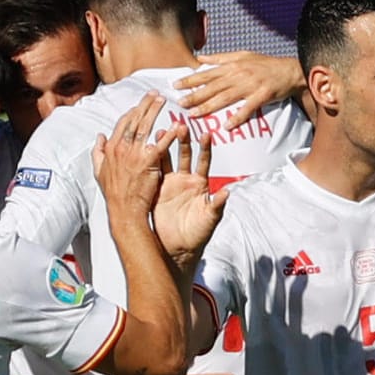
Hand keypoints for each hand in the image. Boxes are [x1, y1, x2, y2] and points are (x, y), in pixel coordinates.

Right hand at [93, 94, 182, 221]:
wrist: (124, 211)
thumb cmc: (114, 194)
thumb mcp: (99, 171)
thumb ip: (98, 152)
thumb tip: (99, 136)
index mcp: (111, 147)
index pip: (123, 123)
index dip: (133, 111)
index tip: (141, 103)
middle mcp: (121, 147)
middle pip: (135, 120)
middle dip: (145, 104)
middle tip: (155, 94)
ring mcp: (134, 153)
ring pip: (146, 126)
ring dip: (155, 111)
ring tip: (164, 101)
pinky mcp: (148, 162)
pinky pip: (161, 144)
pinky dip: (170, 133)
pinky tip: (178, 125)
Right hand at [153, 121, 227, 263]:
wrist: (178, 247)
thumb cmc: (198, 234)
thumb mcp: (210, 219)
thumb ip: (217, 205)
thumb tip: (227, 192)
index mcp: (200, 184)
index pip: (204, 161)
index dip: (204, 148)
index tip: (206, 134)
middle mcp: (185, 180)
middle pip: (184, 155)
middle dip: (182, 141)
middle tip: (180, 126)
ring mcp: (169, 183)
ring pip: (166, 160)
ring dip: (164, 146)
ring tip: (161, 131)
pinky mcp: (156, 190)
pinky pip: (153, 172)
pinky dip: (150, 160)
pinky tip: (147, 147)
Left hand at [176, 52, 304, 129]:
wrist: (290, 69)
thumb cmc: (266, 63)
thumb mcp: (242, 55)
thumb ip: (220, 58)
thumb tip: (200, 58)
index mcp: (232, 65)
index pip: (207, 73)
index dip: (191, 80)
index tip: (176, 85)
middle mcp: (239, 74)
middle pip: (213, 86)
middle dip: (195, 95)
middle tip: (180, 104)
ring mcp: (251, 85)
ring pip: (226, 97)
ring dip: (209, 106)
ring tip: (194, 114)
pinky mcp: (262, 95)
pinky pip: (248, 108)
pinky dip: (238, 117)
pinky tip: (227, 126)